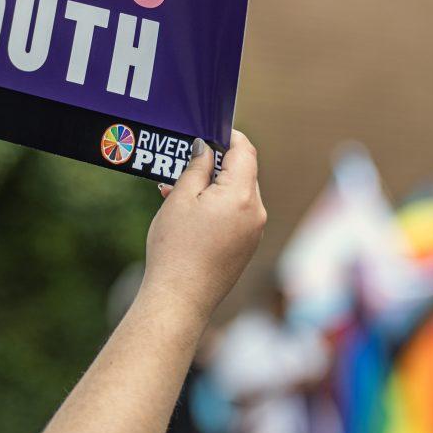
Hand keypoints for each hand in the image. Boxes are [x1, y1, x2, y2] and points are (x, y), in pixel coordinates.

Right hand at [142, 130, 265, 321]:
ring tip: (177, 193)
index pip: (245, 151)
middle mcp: (256, 212)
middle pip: (243, 173)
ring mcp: (254, 232)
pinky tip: (190, 215)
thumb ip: (197, 168)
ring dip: (213, 188)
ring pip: (237, 196)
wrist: (180, 299)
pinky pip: (236, 216)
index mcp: (242, 195)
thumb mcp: (181, 199)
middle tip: (185, 165)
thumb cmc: (176, 249)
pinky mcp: (246, 248)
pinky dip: (217, 208)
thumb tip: (206, 148)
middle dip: (216, 166)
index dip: (229, 137)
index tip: (210, 133)